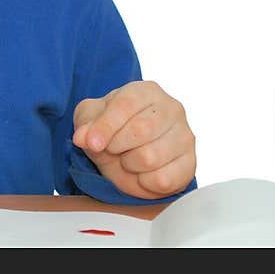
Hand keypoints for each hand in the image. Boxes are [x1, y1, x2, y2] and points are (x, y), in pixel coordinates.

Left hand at [72, 80, 195, 199]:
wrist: (128, 150)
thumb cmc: (111, 128)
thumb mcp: (90, 119)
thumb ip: (85, 125)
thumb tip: (84, 138)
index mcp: (146, 91)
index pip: (126, 105)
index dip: (106, 126)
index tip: (91, 143)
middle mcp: (171, 109)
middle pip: (141, 130)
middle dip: (116, 146)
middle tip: (111, 149)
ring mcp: (185, 136)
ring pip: (150, 158)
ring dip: (129, 165)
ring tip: (127, 159)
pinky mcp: (190, 164)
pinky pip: (163, 180)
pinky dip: (143, 182)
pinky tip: (141, 173)